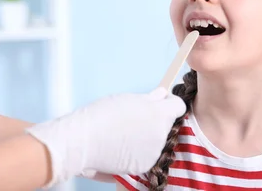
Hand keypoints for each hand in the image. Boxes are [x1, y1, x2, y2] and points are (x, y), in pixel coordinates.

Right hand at [25, 87, 185, 186]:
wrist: (83, 142)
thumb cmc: (102, 115)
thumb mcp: (128, 99)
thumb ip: (150, 99)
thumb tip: (161, 95)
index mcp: (159, 114)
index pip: (178, 106)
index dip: (169, 102)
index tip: (159, 102)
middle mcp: (161, 135)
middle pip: (166, 124)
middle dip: (155, 120)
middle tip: (134, 118)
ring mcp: (153, 153)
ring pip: (156, 140)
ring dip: (146, 136)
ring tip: (123, 132)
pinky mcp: (143, 166)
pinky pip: (146, 155)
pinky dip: (138, 151)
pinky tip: (121, 146)